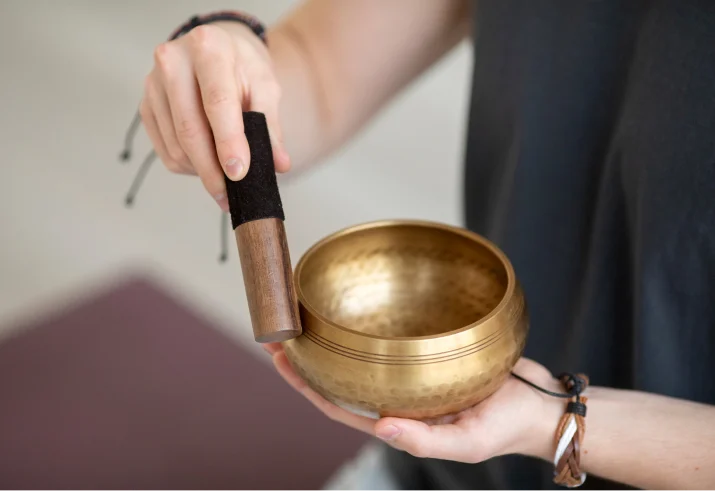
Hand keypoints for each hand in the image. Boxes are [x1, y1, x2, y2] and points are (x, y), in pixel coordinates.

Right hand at [140, 21, 289, 210]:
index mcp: (208, 48)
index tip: (239, 174)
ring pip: (175, 144)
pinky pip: (164, 149)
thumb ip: (270, 126)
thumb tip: (279, 164)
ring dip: (200, 171)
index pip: (217, 103)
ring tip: (223, 181)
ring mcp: (153, 84)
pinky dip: (187, 166)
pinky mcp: (146, 105)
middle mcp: (173, 61)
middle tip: (229, 197)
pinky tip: (206, 166)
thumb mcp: (265, 87)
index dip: (228, 142)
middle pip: (190, 129)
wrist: (216, 47)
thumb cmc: (243, 66)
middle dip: (211, 170)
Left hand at [265, 343, 562, 462]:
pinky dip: (372, 327)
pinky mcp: (430, 353)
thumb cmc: (508, 428)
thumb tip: (380, 426)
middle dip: (309, 361)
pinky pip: (393, 340)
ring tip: (309, 318)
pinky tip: (362, 308)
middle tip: (281, 334)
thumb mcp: (467, 442)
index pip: (339, 406)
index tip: (282, 362)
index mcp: (398, 421)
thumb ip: (424, 440)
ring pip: (363, 358)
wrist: (541, 404)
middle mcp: (398, 398)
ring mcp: (411, 376)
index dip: (307, 387)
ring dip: (334, 341)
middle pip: (342, 379)